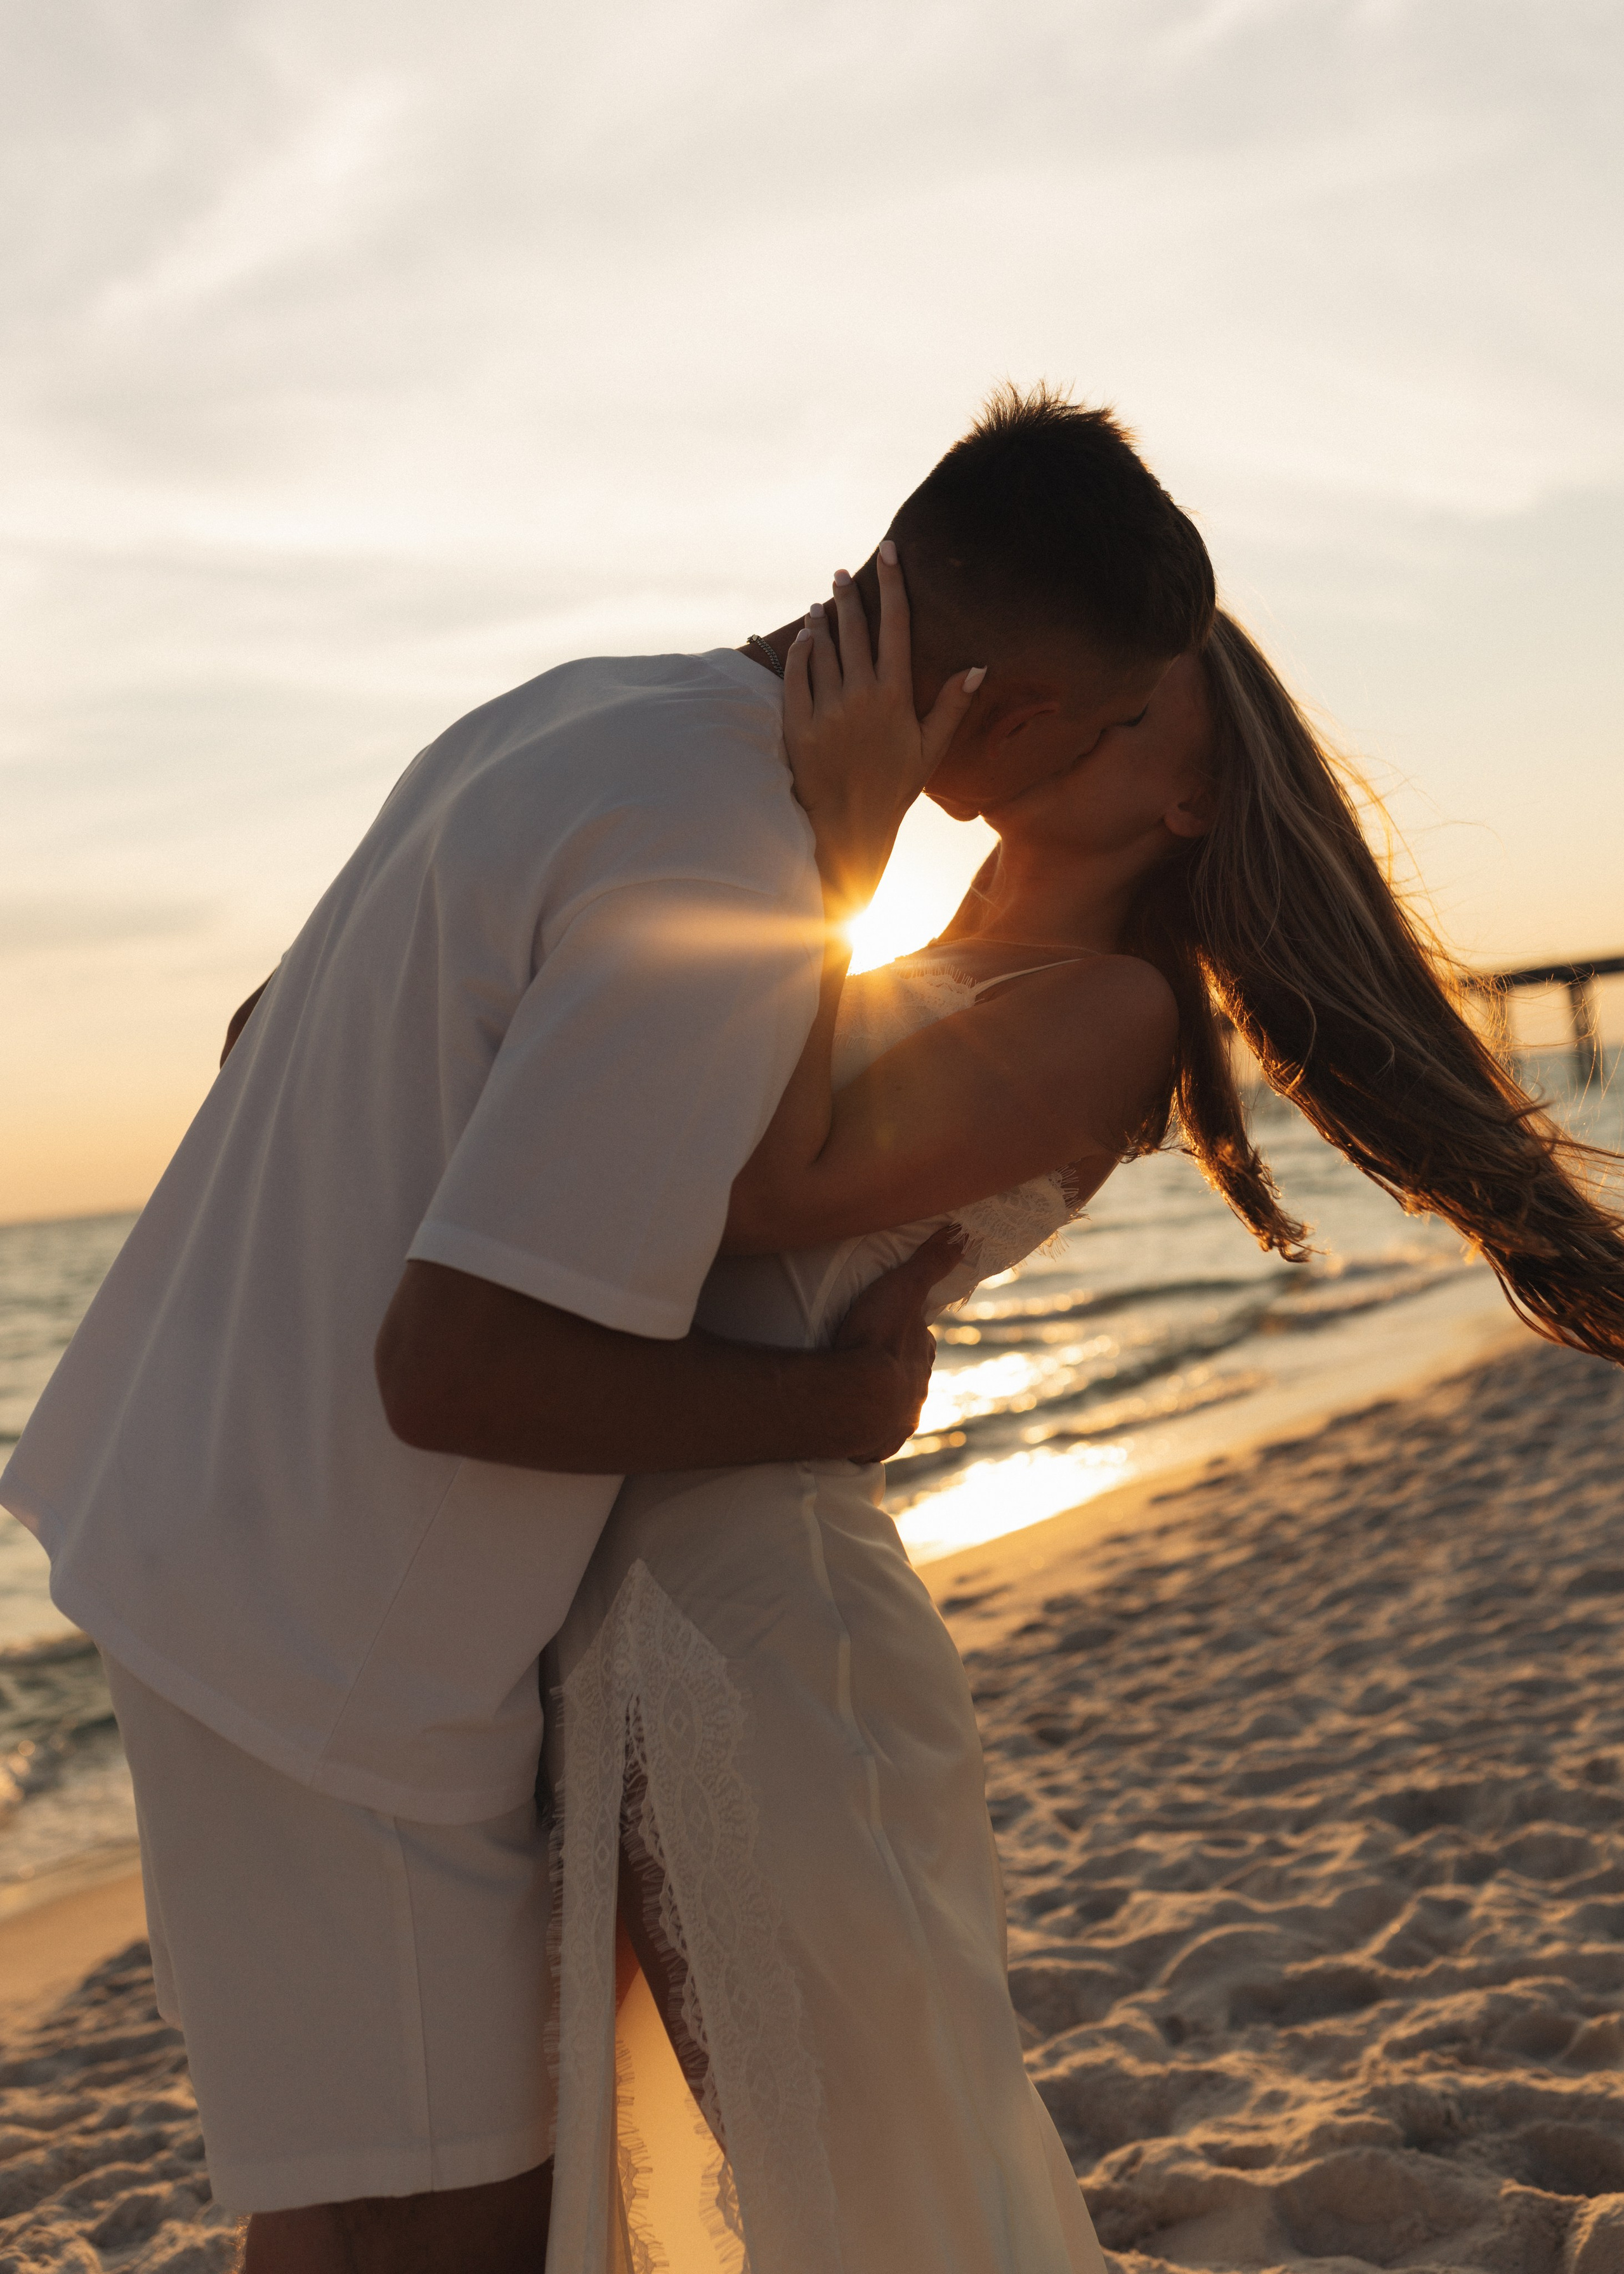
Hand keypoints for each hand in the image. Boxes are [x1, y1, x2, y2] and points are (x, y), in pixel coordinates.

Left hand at [784, 541, 984, 922]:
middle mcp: (860, 696)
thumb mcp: (930, 749)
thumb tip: (978, 667)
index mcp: (895, 696)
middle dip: (849, 596)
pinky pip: (796, 675)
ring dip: (822, 621)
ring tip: (823, 603)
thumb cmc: (895, 788)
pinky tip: (805, 638)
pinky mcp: (798, 724)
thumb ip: (952, 705)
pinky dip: (801, 651)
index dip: (893, 585)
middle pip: (854, 629)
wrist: (850, 826)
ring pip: (823, 648)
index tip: (890, 553)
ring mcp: (826, 709)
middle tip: (841, 574)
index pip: (896, 626)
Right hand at [830, 1223, 964, 1461]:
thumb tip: (961, 1234)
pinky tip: (850, 1433)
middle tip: (870, 1364)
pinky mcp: (870, 1447)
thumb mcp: (903, 1290)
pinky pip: (869, 1443)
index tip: (897, 1332)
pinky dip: (862, 1438)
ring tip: (855, 1399)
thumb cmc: (878, 1340)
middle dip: (896, 1374)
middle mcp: (914, 1397)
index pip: (922, 1345)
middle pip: (908, 1381)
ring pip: (891, 1414)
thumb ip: (929, 1264)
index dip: (912, 1337)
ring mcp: (894, 1425)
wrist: (853, 1398)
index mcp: (920, 1360)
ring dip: (879, 1407)